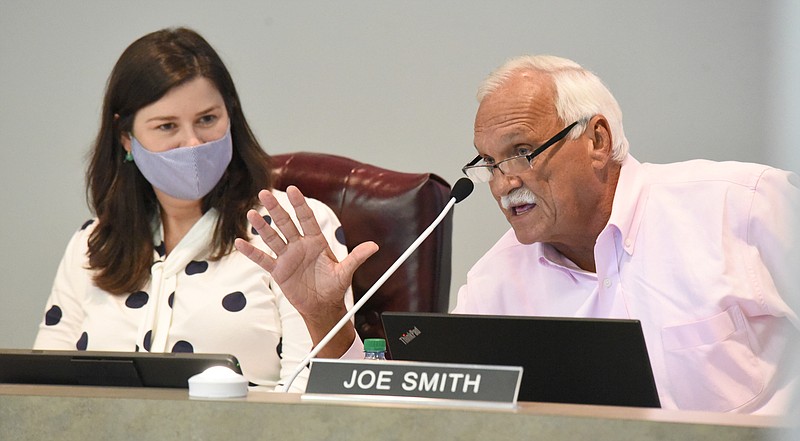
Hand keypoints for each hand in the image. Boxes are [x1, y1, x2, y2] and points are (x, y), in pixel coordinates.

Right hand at [235, 186, 377, 353]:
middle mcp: (300, 246)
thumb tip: (374, 246)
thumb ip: (356, 258)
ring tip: (251, 214)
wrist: (322, 306)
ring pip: (272, 238)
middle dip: (276, 209)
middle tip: (264, 193)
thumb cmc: (334, 287)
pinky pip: (262, 259)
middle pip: (286, 224)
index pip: (307, 219)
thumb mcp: (345, 272)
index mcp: (316, 242)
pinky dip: (251, 252)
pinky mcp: (278, 271)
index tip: (292, 189)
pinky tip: (240, 243)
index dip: (300, 204)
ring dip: (261, 227)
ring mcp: (287, 257)